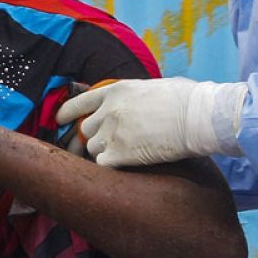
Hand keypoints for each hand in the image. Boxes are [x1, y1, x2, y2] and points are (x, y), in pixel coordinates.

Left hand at [54, 77, 247, 167]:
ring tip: (118, 159)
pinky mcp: (120, 154)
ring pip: (92, 149)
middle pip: (86, 130)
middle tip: (94, 149)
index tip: (60, 120)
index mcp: (116, 91)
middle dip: (90, 139)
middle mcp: (109, 111)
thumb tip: (136, 105)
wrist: (197, 116)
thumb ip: (134, 98)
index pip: (80, 102)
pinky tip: (120, 169)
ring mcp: (112, 132)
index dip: (67, 112)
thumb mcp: (152, 88)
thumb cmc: (186, 100)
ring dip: (102, 154)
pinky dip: (109, 169)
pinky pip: (102, 165)